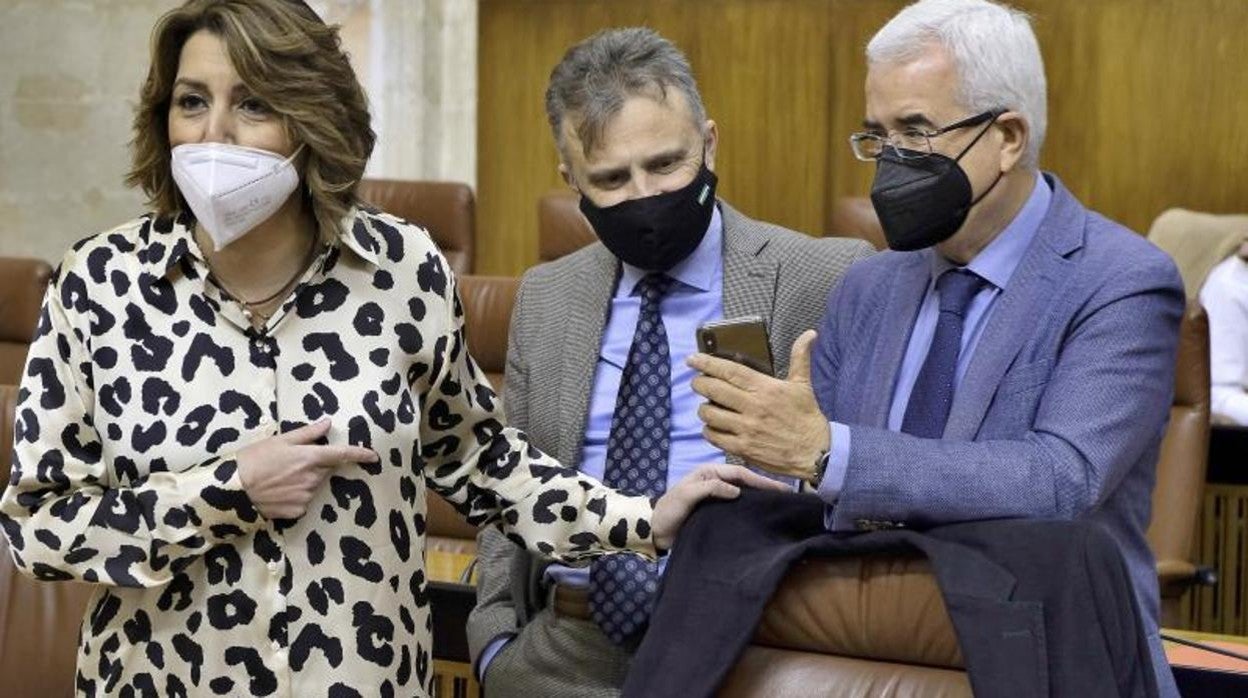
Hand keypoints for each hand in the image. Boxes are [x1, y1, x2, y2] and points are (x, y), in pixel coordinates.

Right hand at [236, 419, 377, 519]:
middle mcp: (313, 478)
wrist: (232, 490)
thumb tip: (328, 423)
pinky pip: (304, 501)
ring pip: (314, 485)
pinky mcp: (297, 511)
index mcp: (310, 457)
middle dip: (316, 465)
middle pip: (325, 470)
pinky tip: (278, 492)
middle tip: (292, 462)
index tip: (374, 456)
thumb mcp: (279, 440)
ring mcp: (306, 496)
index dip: (360, 454)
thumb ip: (307, 433)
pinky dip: (295, 495)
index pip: (342, 454)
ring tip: (280, 477)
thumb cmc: (254, 459)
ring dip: (305, 480)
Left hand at [651, 463, 789, 549]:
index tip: (779, 487)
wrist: (655, 530)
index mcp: (708, 473)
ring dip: (758, 499)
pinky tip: (760, 518)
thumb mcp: (686, 495)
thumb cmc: (669, 510)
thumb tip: (737, 490)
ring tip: (778, 506)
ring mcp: (716, 498)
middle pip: (744, 482)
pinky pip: (736, 509)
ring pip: (742, 495)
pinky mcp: (715, 513)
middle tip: (786, 496)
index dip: (760, 479)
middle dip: (764, 487)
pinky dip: (749, 510)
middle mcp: (715, 482)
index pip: (739, 473)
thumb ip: (710, 488)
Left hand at [689, 330, 829, 480]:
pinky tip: (712, 426)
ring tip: (706, 406)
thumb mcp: (803, 384)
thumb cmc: (807, 417)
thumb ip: (800, 357)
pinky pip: (715, 437)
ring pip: (710, 414)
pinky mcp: (743, 448)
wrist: (815, 452)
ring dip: (703, 408)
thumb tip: (810, 333)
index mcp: (765, 388)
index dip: (707, 363)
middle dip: (699, 383)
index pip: (730, 371)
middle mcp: (753, 407)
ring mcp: (746, 429)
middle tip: (696, 382)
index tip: (692, 359)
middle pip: (714, 390)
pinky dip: (709, 430)